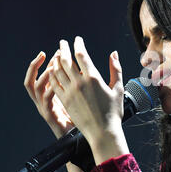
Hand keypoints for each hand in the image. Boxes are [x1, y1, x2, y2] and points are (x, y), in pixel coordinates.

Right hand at [24, 50, 74, 139]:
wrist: (82, 137)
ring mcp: (45, 107)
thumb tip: (82, 68)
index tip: (55, 51)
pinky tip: (58, 83)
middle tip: (54, 54)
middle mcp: (44, 100)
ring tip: (53, 65)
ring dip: (44, 75)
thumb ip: (78, 83)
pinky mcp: (50, 115)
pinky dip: (50, 89)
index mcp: (50, 94)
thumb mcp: (78, 97)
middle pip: (35, 78)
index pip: (43, 74)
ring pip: (36, 88)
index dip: (46, 62)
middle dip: (42, 65)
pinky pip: (46, 100)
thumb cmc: (82, 117)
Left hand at [48, 37, 128, 163]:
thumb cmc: (113, 111)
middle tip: (63, 42)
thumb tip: (113, 53)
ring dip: (56, 60)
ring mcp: (69, 92)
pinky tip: (53, 71)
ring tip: (58, 54)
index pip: (81, 55)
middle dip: (64, 48)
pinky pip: (54, 83)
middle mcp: (79, 83)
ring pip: (57, 71)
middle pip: (66, 60)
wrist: (102, 131)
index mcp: (93, 78)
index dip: (78, 45)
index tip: (77, 40)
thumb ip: (115, 69)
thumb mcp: (118, 88)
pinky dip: (52, 74)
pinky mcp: (64, 101)